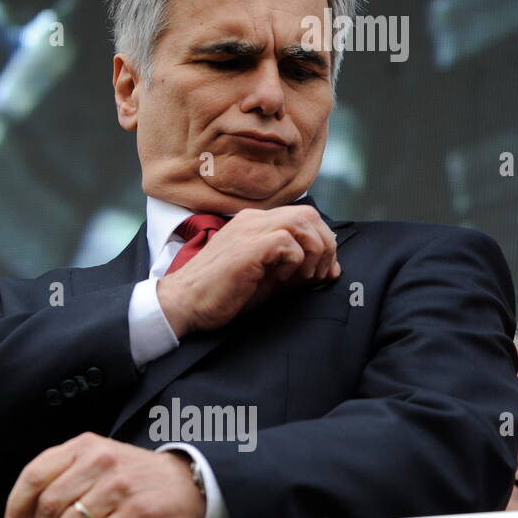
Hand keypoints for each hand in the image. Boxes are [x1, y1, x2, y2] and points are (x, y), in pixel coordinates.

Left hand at [4, 433, 204, 517]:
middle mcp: (99, 462)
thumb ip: (64, 474)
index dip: (17, 503)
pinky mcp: (136, 513)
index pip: (35, 474)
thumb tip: (28, 506)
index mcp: (83, 447)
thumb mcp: (98, 460)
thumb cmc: (136, 477)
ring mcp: (118, 487)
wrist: (187, 485)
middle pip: (49, 505)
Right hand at [157, 205, 339, 338]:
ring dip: (314, 251)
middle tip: (319, 273)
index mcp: (254, 224)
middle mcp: (252, 220)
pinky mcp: (247, 247)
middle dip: (325, 244)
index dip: (322, 241)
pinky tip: (282, 278)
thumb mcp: (267, 279)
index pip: (303, 217)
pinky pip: (287, 242)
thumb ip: (297, 270)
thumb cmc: (223, 293)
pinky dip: (294, 261)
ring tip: (305, 276)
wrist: (185, 303)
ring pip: (302, 222)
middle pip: (308, 214)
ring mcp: (248, 231)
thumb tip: (332, 270)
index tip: (323, 271)